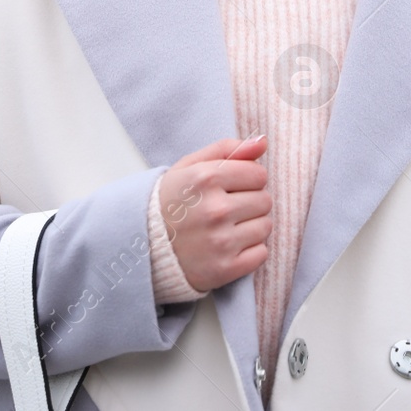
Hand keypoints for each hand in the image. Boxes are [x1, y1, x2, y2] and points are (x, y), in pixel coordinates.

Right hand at [156, 135, 271, 291]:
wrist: (145, 246)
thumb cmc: (172, 201)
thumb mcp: (190, 166)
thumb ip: (227, 149)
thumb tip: (263, 142)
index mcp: (205, 178)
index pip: (258, 174)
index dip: (246, 179)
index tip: (229, 187)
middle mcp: (214, 210)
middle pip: (265, 200)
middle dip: (249, 202)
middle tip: (225, 208)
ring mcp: (220, 241)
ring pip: (265, 226)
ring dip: (251, 226)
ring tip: (225, 227)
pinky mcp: (226, 268)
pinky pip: (261, 253)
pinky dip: (249, 251)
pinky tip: (227, 246)